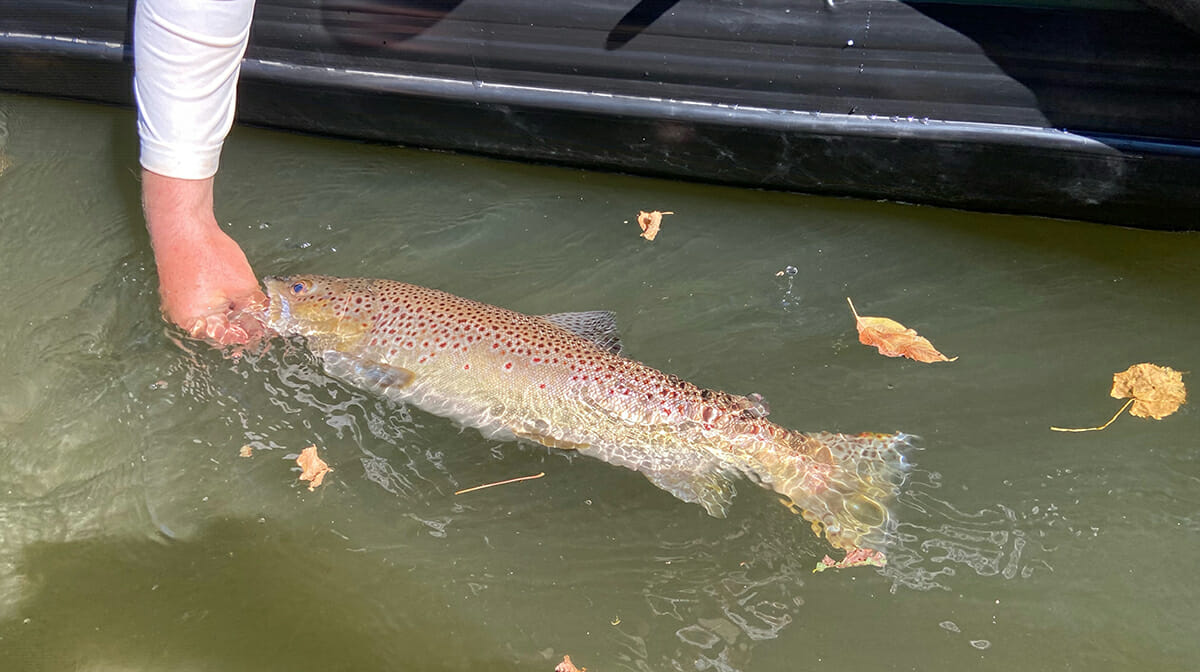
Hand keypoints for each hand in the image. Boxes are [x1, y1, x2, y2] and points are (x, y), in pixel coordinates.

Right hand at [142, 170, 264, 345]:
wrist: (182, 225)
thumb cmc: (209, 257)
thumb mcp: (243, 286)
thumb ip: (255, 306)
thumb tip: (263, 317)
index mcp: (196, 322)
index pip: (227, 336)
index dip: (248, 332)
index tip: (263, 328)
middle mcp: (181, 315)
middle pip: (216, 324)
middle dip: (238, 318)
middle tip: (258, 311)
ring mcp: (176, 299)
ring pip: (209, 309)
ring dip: (228, 304)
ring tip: (244, 293)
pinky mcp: (176, 283)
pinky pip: (200, 295)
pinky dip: (216, 292)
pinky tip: (228, 281)